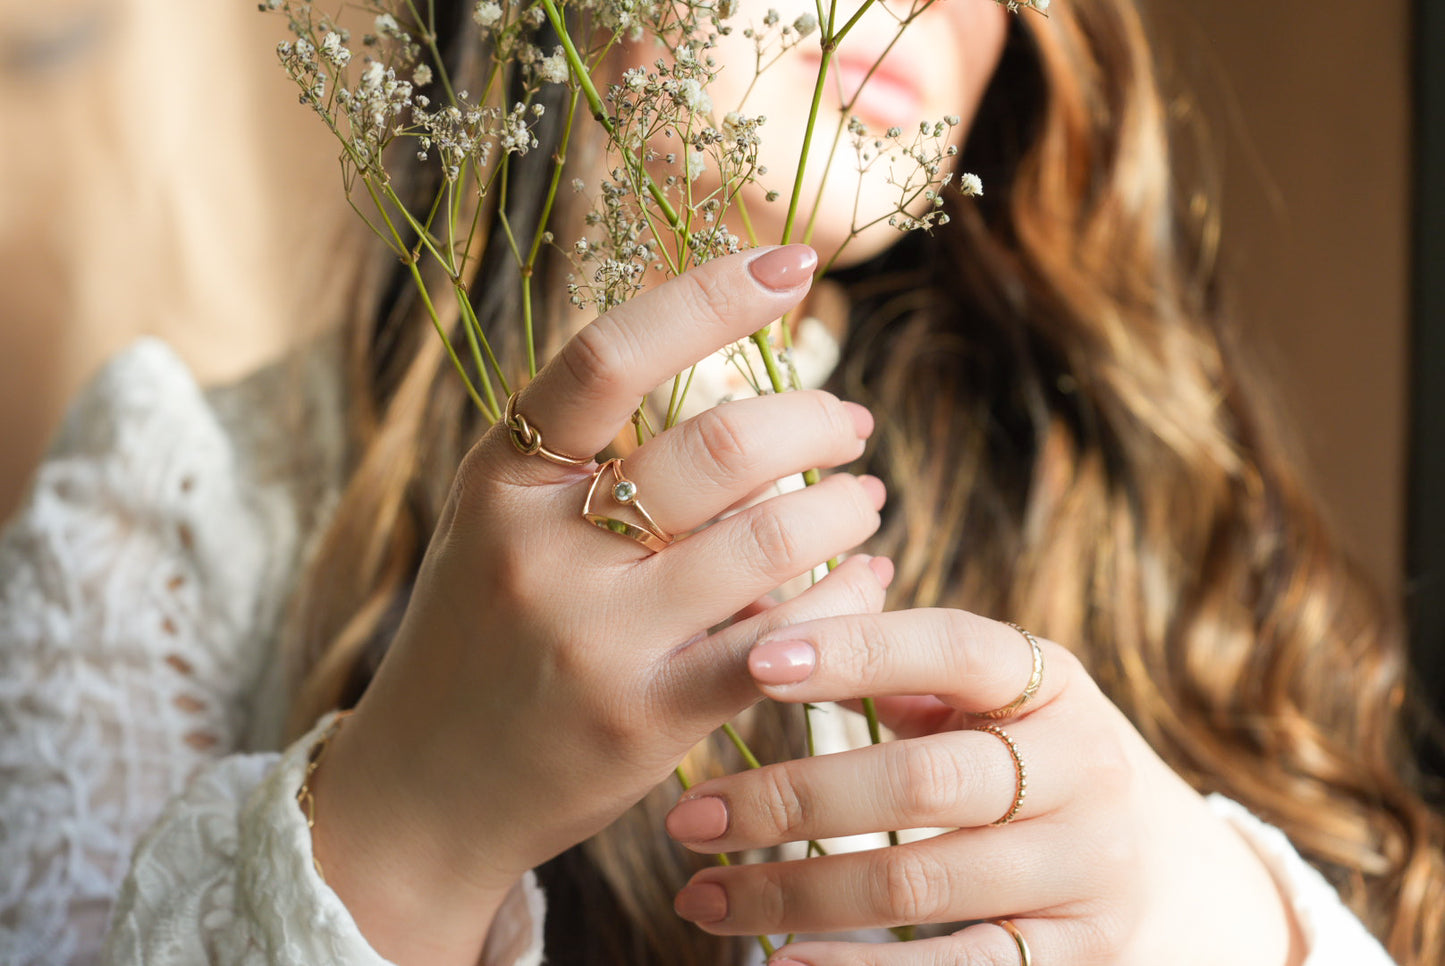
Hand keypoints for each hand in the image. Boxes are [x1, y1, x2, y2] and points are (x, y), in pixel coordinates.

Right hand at [312, 246, 890, 963]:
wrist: (418, 793)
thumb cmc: (478, 643)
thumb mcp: (498, 530)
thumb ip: (589, 464)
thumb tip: (743, 407)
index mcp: (502, 480)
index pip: (609, 355)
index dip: (710, 296)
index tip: (792, 264)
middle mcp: (542, 548)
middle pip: (718, 446)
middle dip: (812, 422)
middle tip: (848, 424)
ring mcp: (596, 637)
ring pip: (767, 538)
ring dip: (840, 508)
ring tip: (862, 500)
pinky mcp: (646, 719)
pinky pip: (781, 641)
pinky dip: (844, 598)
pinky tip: (867, 578)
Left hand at [666, 610, 1306, 965]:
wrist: (1145, 854)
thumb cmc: (1019, 750)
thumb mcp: (985, 696)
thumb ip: (899, 667)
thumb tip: (767, 632)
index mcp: (1049, 681)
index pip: (952, 648)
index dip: (856, 650)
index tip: (755, 663)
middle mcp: (1081, 768)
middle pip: (921, 783)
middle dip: (790, 801)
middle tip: (689, 816)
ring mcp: (1084, 869)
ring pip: (919, 884)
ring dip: (794, 894)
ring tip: (700, 895)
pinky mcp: (1075, 953)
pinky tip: (780, 962)